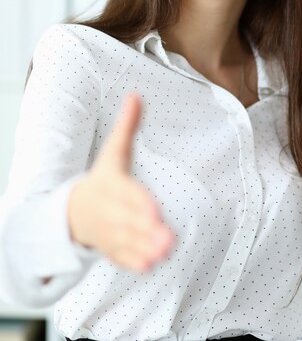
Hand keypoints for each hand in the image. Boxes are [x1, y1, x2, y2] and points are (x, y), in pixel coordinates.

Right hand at [67, 93, 174, 271]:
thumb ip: (127, 126)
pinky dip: (134, 262)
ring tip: (166, 250)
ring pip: (127, 242)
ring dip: (145, 248)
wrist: (73, 210)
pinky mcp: (111, 248)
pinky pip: (121, 258)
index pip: (126, 194)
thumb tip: (135, 95)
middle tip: (169, 238)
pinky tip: (152, 264)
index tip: (154, 211)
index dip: (139, 203)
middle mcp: (109, 210)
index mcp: (110, 184)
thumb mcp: (113, 152)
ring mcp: (108, 232)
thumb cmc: (103, 178)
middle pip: (127, 222)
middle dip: (146, 231)